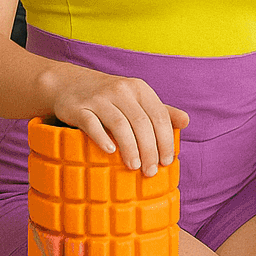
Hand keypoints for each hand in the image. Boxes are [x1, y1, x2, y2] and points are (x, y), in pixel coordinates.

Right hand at [51, 72, 189, 176]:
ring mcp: (99, 98)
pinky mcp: (79, 108)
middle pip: (141, 123)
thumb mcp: (136, 98)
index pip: (159, 116)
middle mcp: (121, 90)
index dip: (165, 140)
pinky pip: (92, 124)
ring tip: (134, 167)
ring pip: (120, 125)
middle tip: (150, 171)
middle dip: (149, 150)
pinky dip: (102, 138)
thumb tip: (186, 121)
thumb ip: (160, 110)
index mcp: (139, 88)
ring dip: (130, 148)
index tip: (166, 162)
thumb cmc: (109, 97)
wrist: (69, 83)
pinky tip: (110, 152)